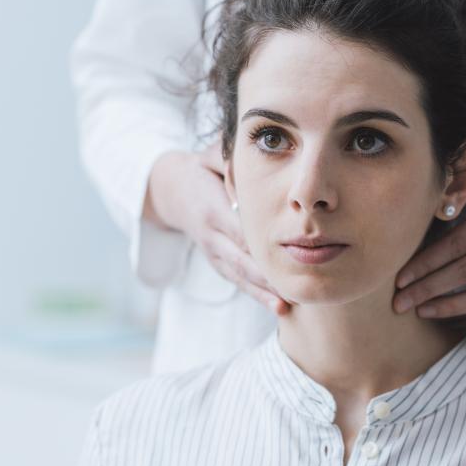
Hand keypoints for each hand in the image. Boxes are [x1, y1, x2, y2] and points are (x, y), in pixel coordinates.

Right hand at [145, 143, 291, 315]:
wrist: (171, 191)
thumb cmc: (201, 169)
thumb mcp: (211, 157)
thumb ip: (229, 161)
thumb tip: (252, 165)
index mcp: (212, 209)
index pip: (239, 230)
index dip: (261, 244)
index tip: (287, 254)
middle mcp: (211, 235)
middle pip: (241, 259)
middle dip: (266, 276)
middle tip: (294, 289)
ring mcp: (212, 251)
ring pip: (240, 275)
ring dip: (263, 293)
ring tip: (287, 307)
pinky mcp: (216, 261)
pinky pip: (237, 281)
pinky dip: (257, 295)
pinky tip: (278, 308)